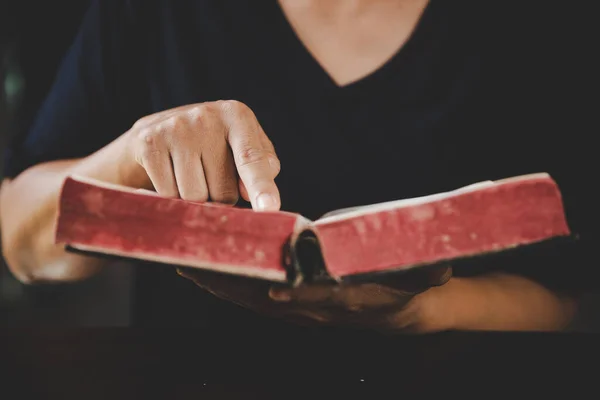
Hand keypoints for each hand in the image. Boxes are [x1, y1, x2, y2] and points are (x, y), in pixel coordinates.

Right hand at [124, 100, 280, 209]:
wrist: (157, 130)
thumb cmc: (213, 144)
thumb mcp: (243, 146)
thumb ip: (262, 167)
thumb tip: (249, 193)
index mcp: (236, 114)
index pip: (252, 158)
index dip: (261, 186)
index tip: (269, 208)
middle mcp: (206, 116)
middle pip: (224, 191)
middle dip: (220, 196)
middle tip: (209, 174)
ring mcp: (175, 128)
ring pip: (195, 196)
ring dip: (195, 198)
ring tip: (190, 173)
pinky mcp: (149, 143)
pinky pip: (168, 194)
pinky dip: (171, 195)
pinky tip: (169, 174)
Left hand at [177, 265, 451, 332]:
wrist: (402, 310)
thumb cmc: (409, 283)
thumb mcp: (426, 275)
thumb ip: (428, 273)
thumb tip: (437, 269)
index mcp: (349, 300)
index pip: (319, 297)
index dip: (296, 292)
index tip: (269, 283)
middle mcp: (319, 309)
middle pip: (269, 300)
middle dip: (232, 285)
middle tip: (195, 264)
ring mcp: (302, 309)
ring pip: (255, 301)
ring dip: (220, 286)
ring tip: (185, 265)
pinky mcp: (292, 305)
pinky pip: (253, 298)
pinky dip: (228, 287)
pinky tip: (204, 274)